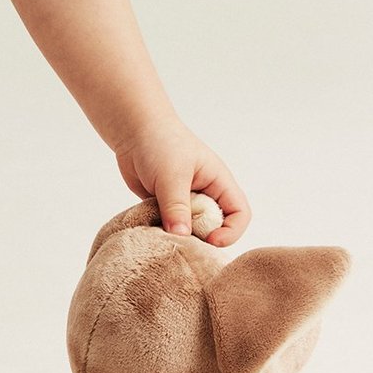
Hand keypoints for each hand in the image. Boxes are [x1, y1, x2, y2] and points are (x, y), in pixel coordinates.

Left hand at [114, 117, 250, 247]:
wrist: (132, 130)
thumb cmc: (160, 143)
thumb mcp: (172, 175)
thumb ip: (177, 206)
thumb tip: (181, 237)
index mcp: (218, 183)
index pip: (240, 213)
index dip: (231, 231)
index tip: (210, 240)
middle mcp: (205, 194)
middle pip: (215, 227)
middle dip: (202, 238)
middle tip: (182, 242)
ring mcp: (185, 201)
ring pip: (190, 230)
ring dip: (179, 236)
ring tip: (163, 235)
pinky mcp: (166, 206)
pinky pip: (170, 227)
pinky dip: (162, 232)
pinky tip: (150, 229)